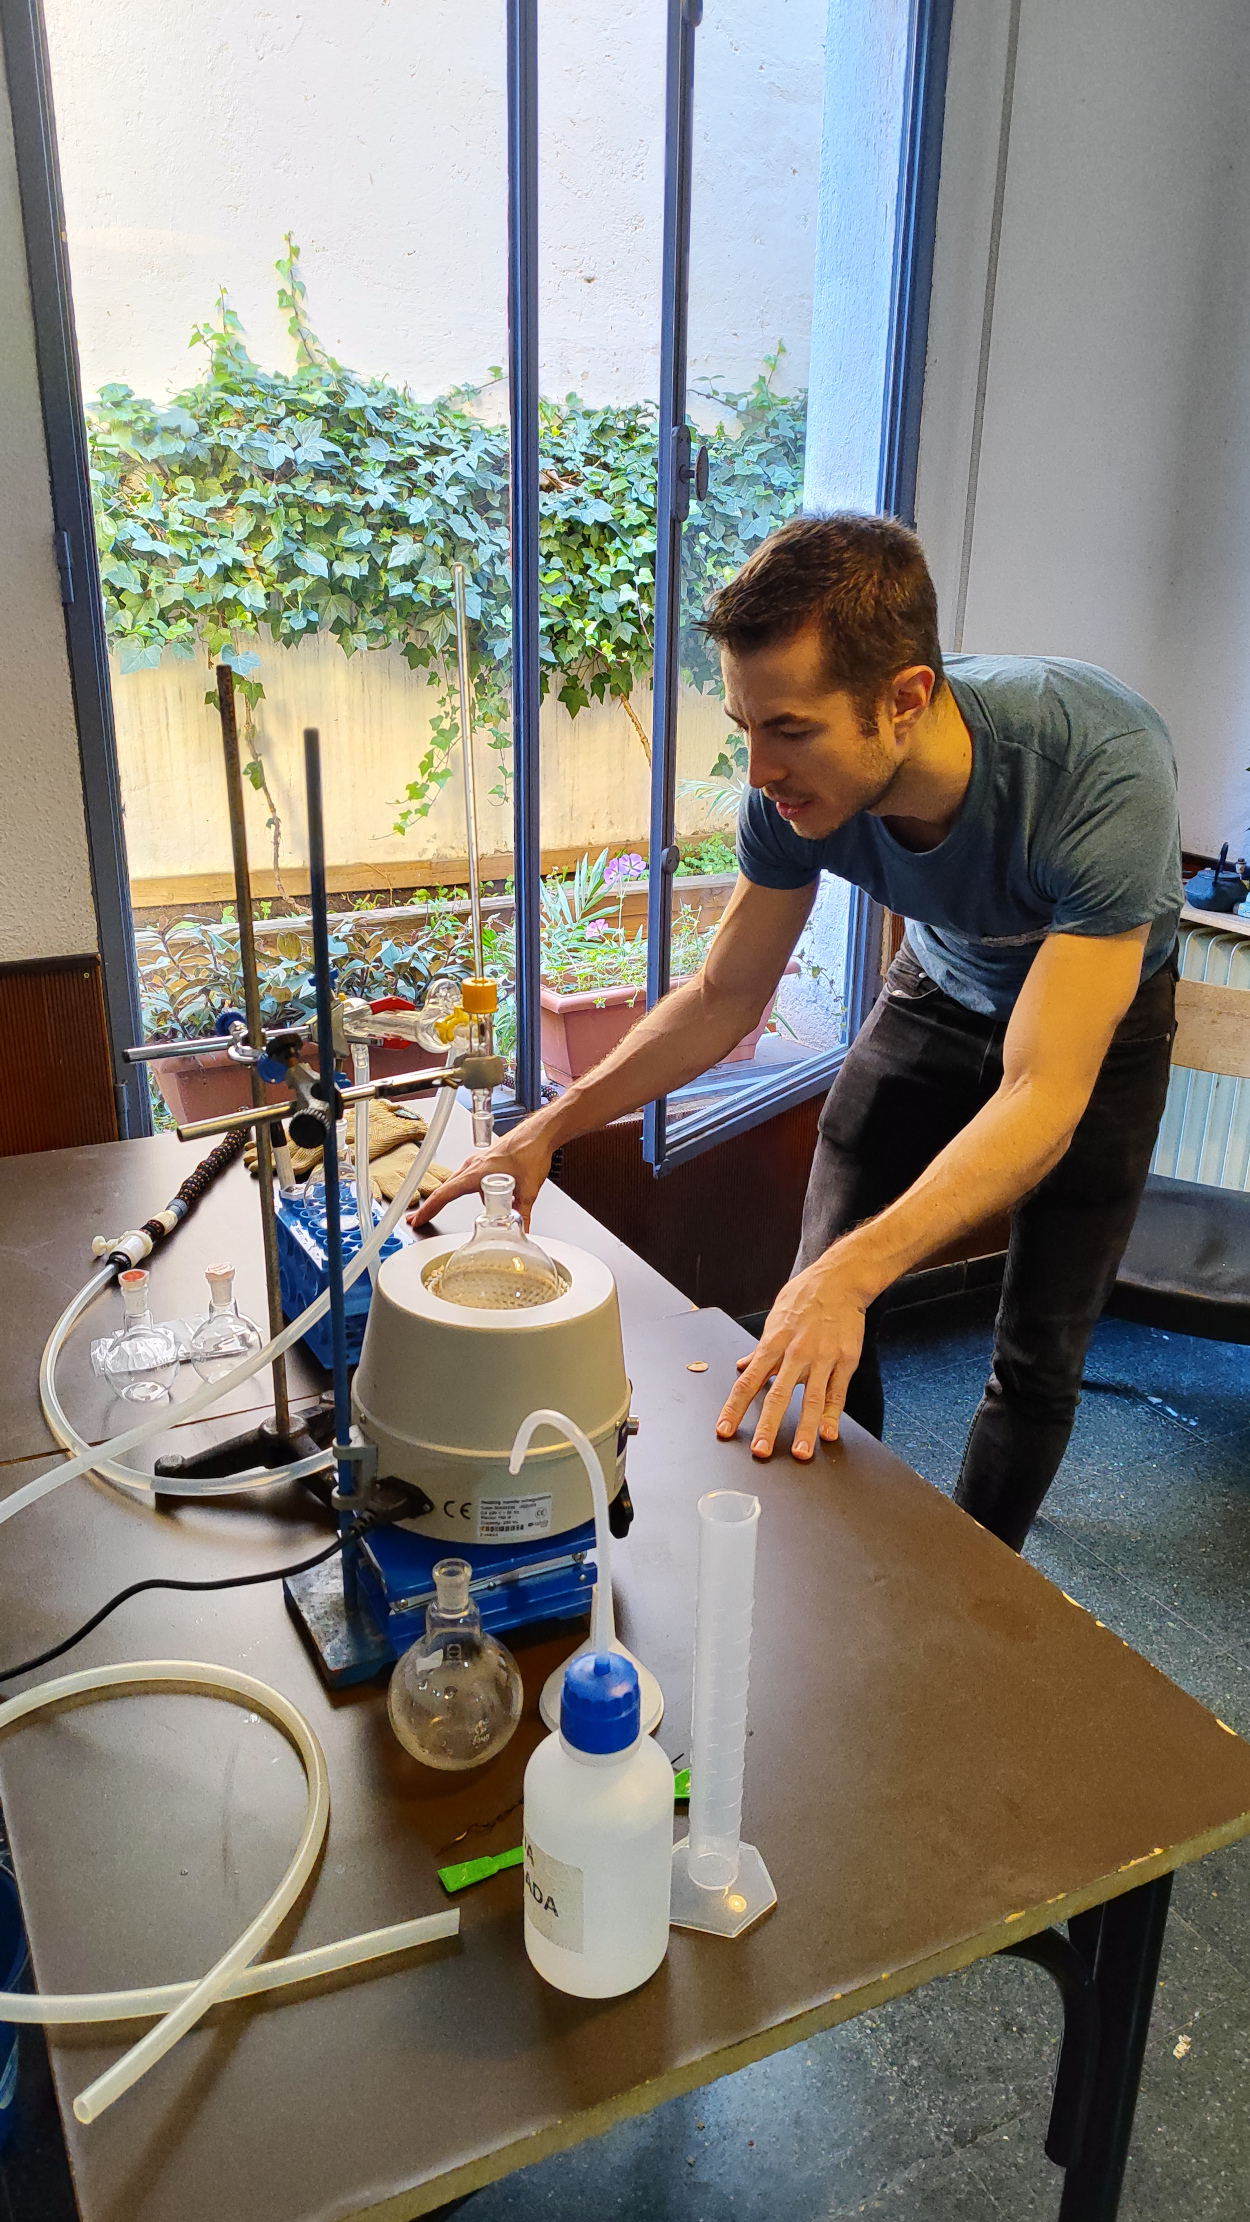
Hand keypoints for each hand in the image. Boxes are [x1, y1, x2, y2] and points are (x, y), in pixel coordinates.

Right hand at [406, 1117, 554, 1231]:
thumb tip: (523, 1228)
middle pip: (445, 1189)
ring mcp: (478, 1161)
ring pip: (458, 1183)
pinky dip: (468, 1188)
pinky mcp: (486, 1160)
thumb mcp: (529, 1189)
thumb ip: (523, 1213)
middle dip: (432, 1205)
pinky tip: (483, 1196)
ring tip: (444, 1209)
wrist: (540, 1132)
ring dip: (451, 1196)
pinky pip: (470, 1177)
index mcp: (476, 1173)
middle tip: (420, 1217)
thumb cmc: (531, 1150)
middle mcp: (473, 1166)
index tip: (416, 1218)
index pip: (444, 1195)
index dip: (428, 1209)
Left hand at [715, 1250, 871, 1459]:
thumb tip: (743, 1366)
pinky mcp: (846, 1359)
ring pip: (811, 1399)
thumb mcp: (774, 1318)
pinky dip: (833, 1414)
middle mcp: (795, 1353)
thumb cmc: (804, 1296)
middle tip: (760, 1451)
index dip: (734, 1408)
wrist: (840, 1279)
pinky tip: (829, 1433)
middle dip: (768, 1426)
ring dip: (805, 1429)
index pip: (748, 1382)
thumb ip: (760, 1349)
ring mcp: (822, 1357)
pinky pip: (838, 1392)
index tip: (725, 1429)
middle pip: (778, 1395)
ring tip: (801, 1453)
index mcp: (773, 1343)